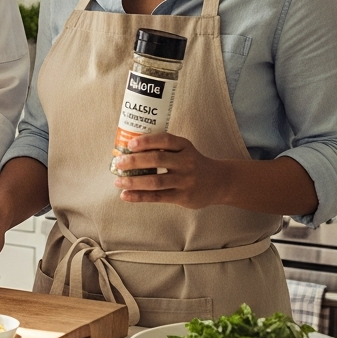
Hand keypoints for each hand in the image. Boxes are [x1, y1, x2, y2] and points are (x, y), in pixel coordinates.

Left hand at [111, 133, 226, 208]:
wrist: (218, 182)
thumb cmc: (192, 163)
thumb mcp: (184, 150)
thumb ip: (164, 148)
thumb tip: (129, 150)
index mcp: (184, 146)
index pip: (165, 140)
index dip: (147, 141)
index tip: (130, 144)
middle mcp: (186, 162)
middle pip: (157, 159)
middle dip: (135, 161)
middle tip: (118, 163)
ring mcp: (185, 181)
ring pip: (155, 181)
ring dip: (134, 181)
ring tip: (118, 181)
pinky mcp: (182, 197)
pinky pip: (157, 197)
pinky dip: (139, 196)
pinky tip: (125, 195)